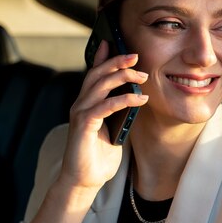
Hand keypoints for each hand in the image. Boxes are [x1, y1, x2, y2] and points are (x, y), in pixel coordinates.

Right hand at [59, 40, 148, 191]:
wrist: (84, 181)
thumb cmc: (98, 155)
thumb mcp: (113, 128)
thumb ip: (118, 112)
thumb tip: (136, 96)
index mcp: (86, 103)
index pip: (93, 74)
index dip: (102, 57)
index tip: (113, 41)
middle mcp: (80, 104)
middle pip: (97, 75)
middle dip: (116, 62)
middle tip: (135, 56)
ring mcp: (80, 114)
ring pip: (100, 86)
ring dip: (122, 77)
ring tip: (142, 75)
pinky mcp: (83, 126)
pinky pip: (104, 107)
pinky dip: (122, 100)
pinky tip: (138, 98)